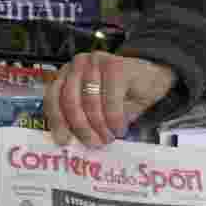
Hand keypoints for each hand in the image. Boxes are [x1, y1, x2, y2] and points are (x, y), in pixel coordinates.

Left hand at [44, 52, 176, 147]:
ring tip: (108, 137)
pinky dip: (115, 120)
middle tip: (93, 143)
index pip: (53, 97)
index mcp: (67, 74)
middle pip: (70, 101)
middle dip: (81, 128)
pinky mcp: (117, 66)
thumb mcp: (94, 109)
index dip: (57, 121)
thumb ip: (78, 118)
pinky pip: (110, 100)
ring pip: (90, 102)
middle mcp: (78, 64)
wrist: (152, 80)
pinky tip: (119, 128)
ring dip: (100, 126)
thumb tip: (65, 140)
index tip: (64, 140)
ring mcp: (97, 62)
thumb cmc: (120, 97)